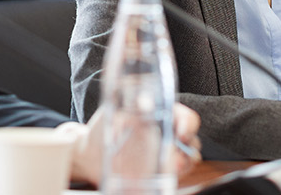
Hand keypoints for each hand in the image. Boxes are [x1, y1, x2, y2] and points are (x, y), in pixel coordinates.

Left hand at [70, 103, 200, 184]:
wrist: (88, 154)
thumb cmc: (102, 128)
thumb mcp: (114, 112)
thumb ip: (131, 107)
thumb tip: (144, 102)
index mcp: (162, 115)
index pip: (185, 117)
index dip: (188, 123)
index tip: (181, 132)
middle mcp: (167, 134)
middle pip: (192, 141)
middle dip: (189, 149)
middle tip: (175, 157)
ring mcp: (164, 155)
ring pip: (187, 159)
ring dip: (184, 165)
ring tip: (171, 169)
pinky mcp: (157, 172)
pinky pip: (174, 176)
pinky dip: (173, 178)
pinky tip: (162, 178)